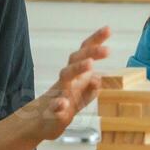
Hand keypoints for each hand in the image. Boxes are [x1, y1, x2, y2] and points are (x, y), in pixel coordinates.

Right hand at [18, 27, 110, 141]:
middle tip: (107, 50)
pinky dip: (58, 104)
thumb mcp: (84, 95)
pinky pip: (54, 105)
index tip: (108, 29)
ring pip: (65, 77)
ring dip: (77, 69)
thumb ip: (92, 86)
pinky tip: (62, 103)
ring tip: (90, 64)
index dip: (96, 41)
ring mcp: (58, 93)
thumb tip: (98, 78)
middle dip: (91, 52)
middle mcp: (67, 80)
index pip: (85, 53)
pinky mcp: (52, 111)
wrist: (40, 120)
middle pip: (76, 60)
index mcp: (77, 75)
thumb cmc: (67, 104)